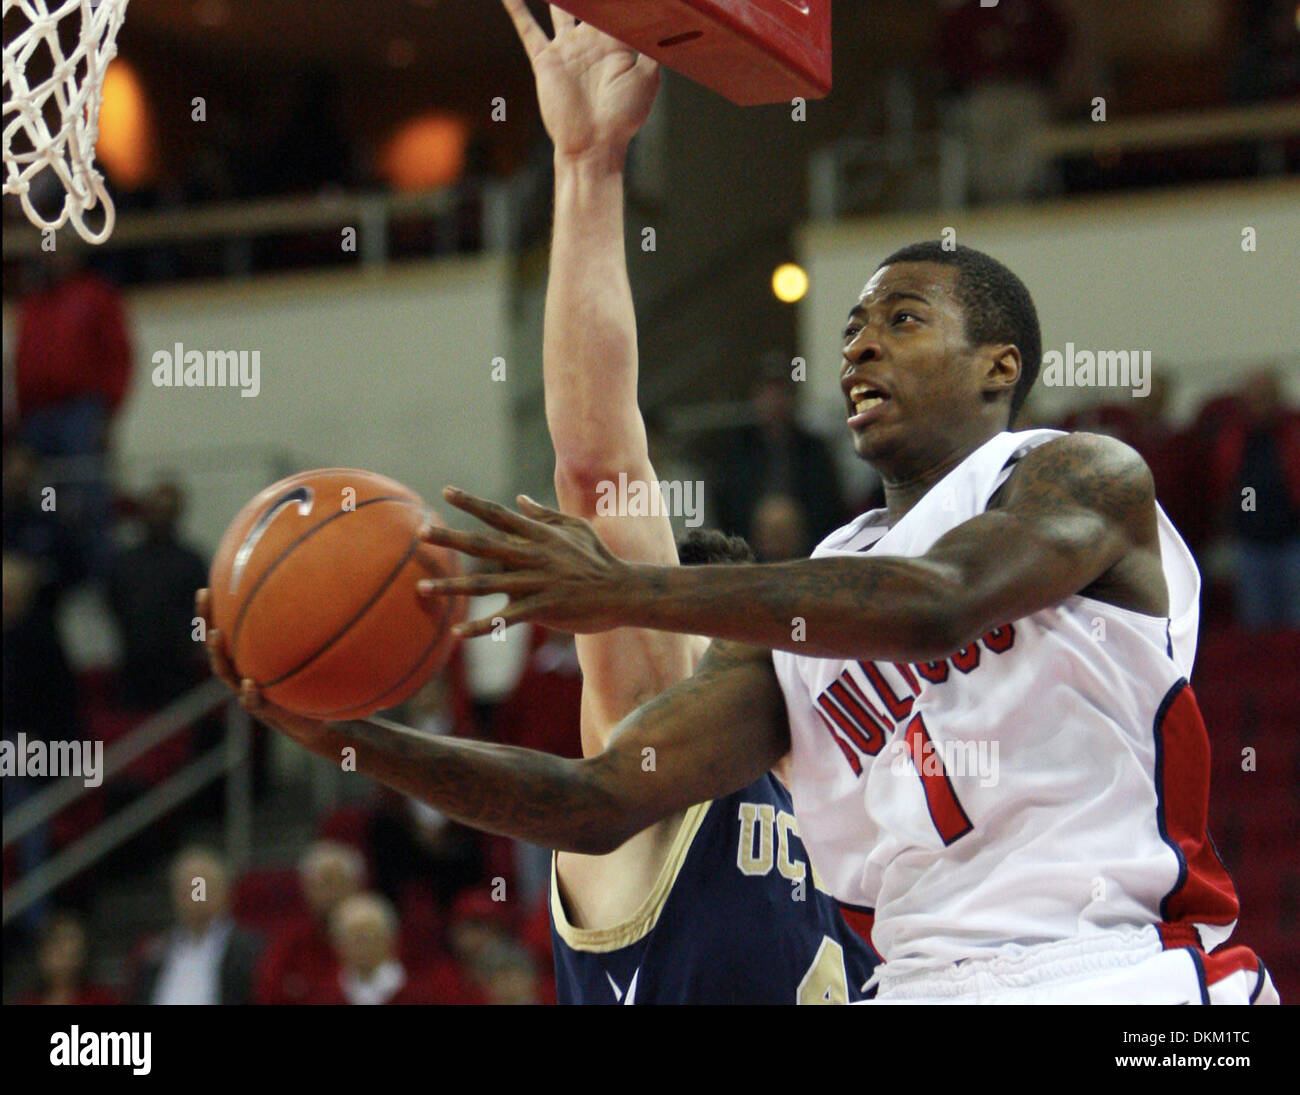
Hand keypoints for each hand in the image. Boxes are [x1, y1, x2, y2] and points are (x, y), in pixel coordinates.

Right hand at [194, 587, 333, 751]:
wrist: (311, 720)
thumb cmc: (304, 682)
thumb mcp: (303, 656)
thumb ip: (302, 632)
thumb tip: (316, 594)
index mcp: (246, 658)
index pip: (222, 631)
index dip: (210, 613)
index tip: (205, 590)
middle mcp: (241, 672)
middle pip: (216, 648)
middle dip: (207, 625)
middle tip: (205, 603)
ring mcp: (248, 691)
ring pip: (226, 673)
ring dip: (219, 655)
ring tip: (216, 636)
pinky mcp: (264, 710)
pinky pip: (253, 701)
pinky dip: (250, 693)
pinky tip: (251, 683)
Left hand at [415, 486, 634, 637]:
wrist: (621, 590)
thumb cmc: (598, 558)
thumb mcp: (575, 527)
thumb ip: (544, 514)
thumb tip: (518, 500)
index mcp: (538, 535)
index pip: (497, 514)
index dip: (471, 503)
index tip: (445, 491)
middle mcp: (531, 555)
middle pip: (482, 544)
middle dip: (449, 538)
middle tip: (420, 532)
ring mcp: (535, 582)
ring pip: (484, 584)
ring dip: (451, 587)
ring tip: (421, 587)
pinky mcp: (541, 608)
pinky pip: (504, 619)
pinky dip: (480, 627)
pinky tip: (456, 632)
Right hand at [502, 0, 659, 160]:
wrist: (593, 145)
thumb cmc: (623, 117)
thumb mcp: (648, 78)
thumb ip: (653, 45)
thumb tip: (666, 14)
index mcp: (616, 43)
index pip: (617, 5)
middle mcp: (590, 40)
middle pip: (587, 0)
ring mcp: (567, 49)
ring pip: (557, 7)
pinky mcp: (546, 60)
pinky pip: (527, 29)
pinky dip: (517, 8)